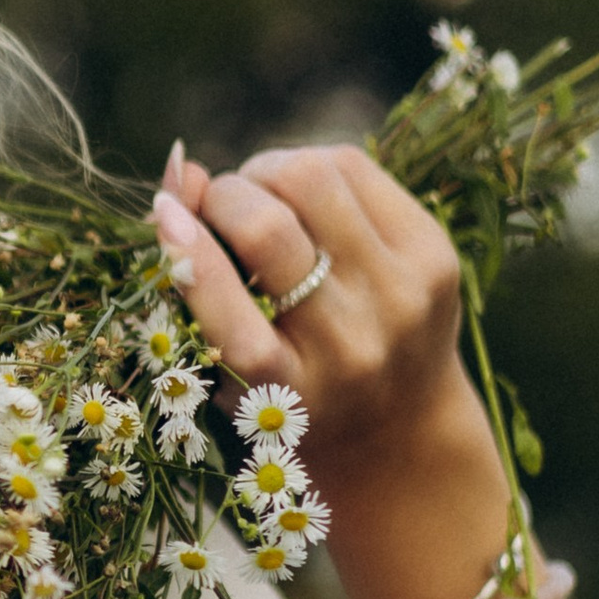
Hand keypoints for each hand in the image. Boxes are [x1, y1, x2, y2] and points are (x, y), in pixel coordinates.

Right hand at [152, 136, 497, 510]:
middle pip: (267, 229)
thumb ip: (193, 279)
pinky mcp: (435, 255)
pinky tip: (306, 197)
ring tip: (261, 195)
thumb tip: (183, 171)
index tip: (162, 212)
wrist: (401, 429)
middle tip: (218, 206)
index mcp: (285, 391)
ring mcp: (402, 297)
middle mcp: (350, 347)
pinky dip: (312, 168)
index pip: (228, 313)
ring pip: (313, 177)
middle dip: (225, 198)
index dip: (186, 251)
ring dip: (267, 172)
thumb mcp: (229, 365)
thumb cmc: (287, 388)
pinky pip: (354, 169)